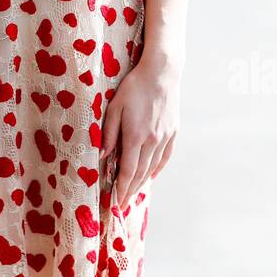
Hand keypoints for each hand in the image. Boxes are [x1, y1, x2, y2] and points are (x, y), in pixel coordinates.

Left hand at [101, 49, 182, 212]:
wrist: (161, 73)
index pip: (128, 171)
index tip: (116, 203)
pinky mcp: (173, 132)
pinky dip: (157, 169)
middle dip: (130, 191)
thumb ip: (109, 134)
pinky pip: (165, 157)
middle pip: (140, 173)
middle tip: (122, 204)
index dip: (121, 189)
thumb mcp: (114, 107)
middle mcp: (152, 141)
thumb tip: (104, 157)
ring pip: (152, 167)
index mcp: (136, 136)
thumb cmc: (134, 87)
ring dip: (142, 182)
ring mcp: (165, 137)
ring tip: (133, 193)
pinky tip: (151, 175)